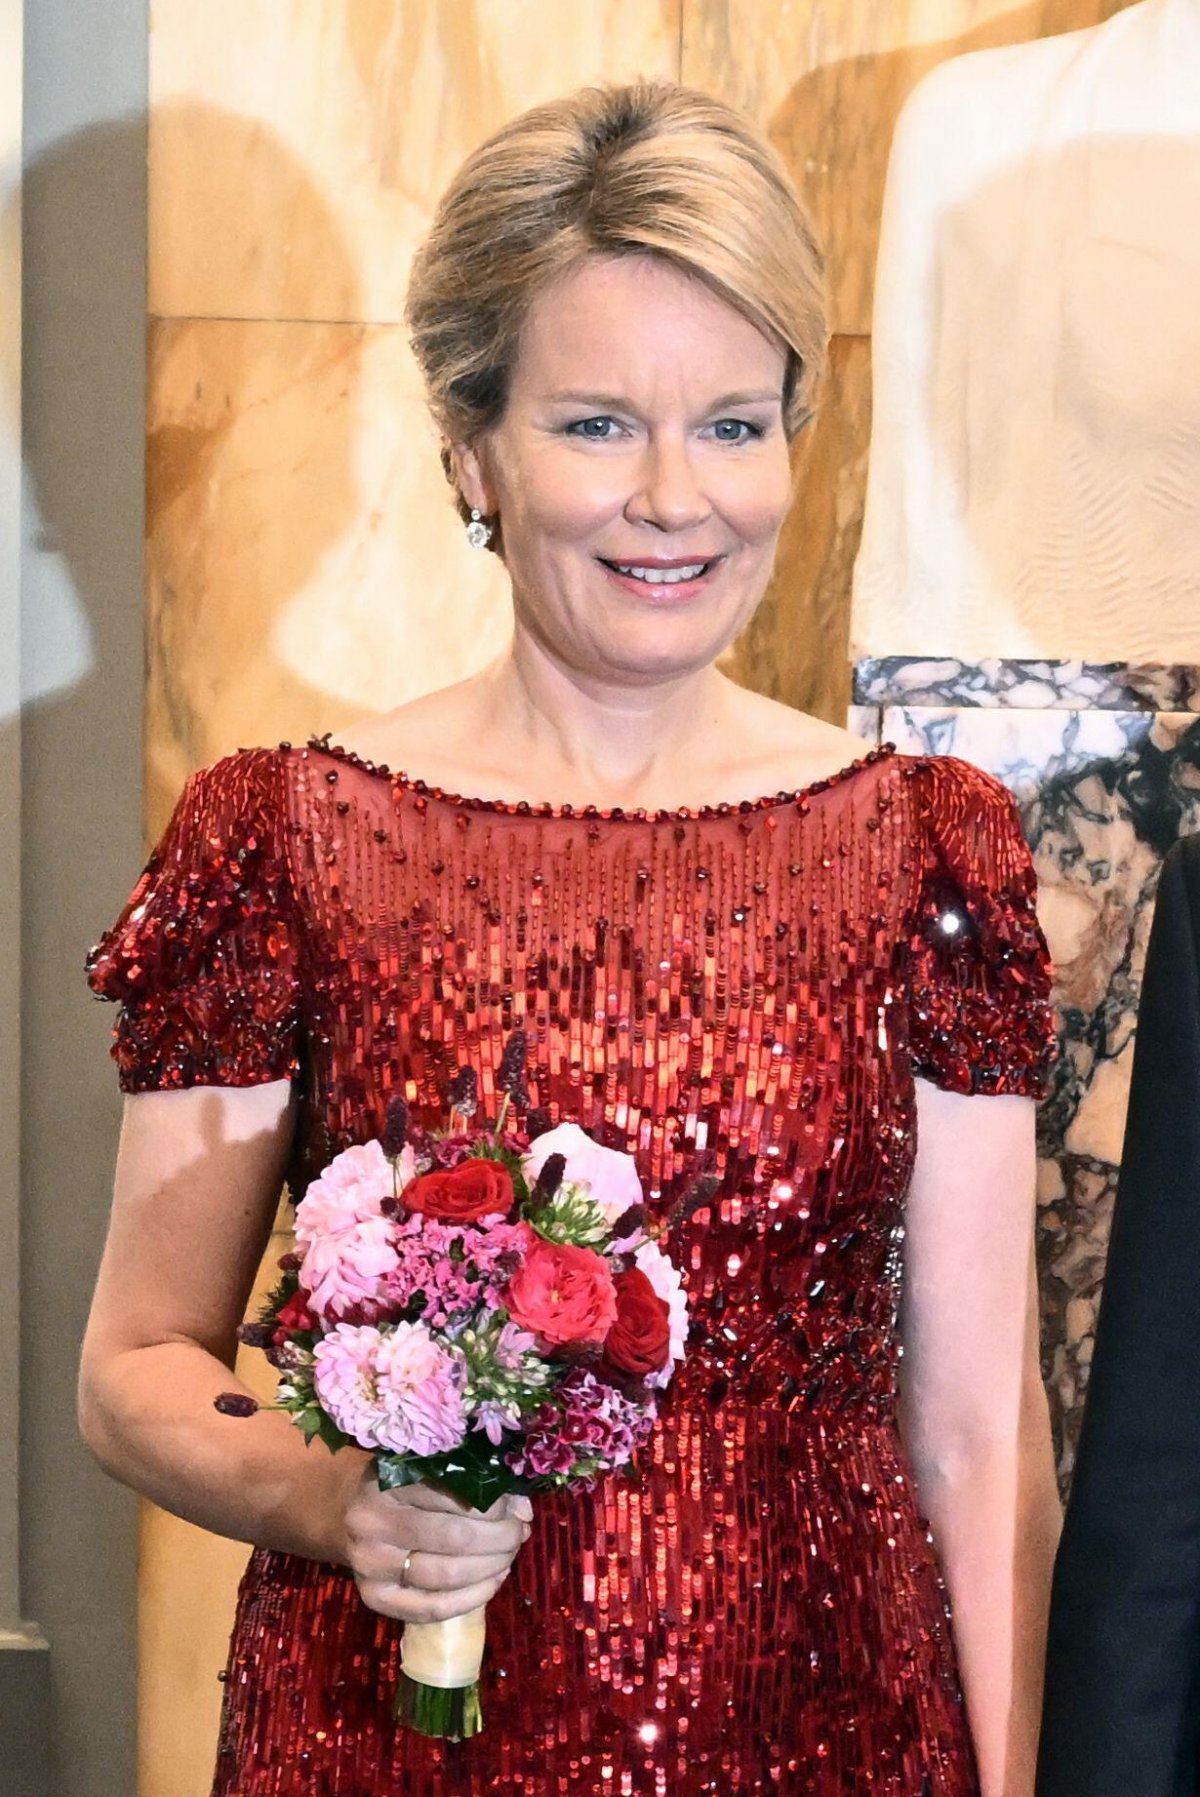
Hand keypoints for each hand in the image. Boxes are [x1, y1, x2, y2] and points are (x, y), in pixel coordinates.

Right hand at [340, 1468, 533, 1623]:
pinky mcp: (374, 1599)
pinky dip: (471, 1598)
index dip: (495, 1505)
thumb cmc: (403, 1488)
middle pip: (453, 1537)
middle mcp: (373, 1523)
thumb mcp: (431, 1472)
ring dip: (490, 1568)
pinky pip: (432, 1608)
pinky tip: (493, 1582)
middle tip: (519, 1534)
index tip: (517, 1508)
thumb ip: (475, 1485)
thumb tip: (523, 1512)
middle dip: (499, 1539)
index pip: (454, 1494)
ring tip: (509, 1557)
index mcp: (388, 1480)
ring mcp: (369, 1565)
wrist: (352, 1515)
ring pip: (445, 1575)